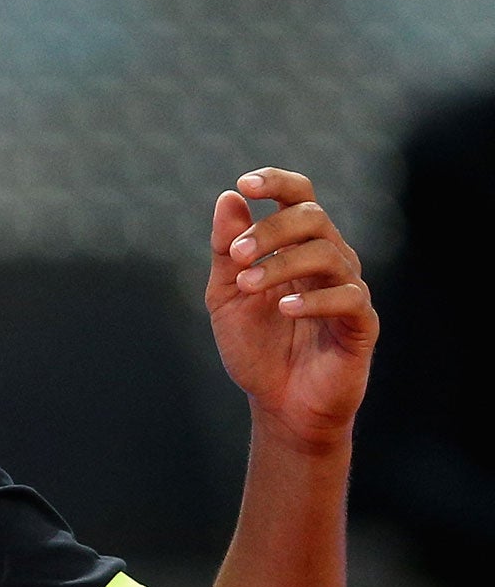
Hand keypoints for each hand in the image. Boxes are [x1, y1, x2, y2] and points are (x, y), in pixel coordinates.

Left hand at [206, 167, 378, 451]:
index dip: (277, 183)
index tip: (245, 183)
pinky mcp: (361, 322)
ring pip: (329, 252)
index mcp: (297, 246)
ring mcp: (348, 288)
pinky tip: (285, 308)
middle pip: (312, 217)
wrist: (279, 403)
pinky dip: (314, 299)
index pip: (299, 197)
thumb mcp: (227, 296)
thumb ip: (226, 251)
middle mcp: (329, 259)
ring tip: (247, 285)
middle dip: (270, 230)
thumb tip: (227, 198)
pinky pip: (348, 297)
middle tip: (236, 256)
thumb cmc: (256, 347)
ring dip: (282, 264)